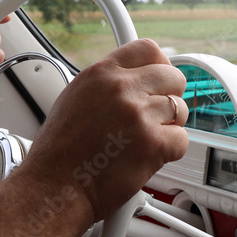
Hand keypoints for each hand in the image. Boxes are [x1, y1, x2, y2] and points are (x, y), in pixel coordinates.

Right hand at [17, 39, 188, 227]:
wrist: (54, 187)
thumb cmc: (60, 152)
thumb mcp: (75, 98)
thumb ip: (108, 85)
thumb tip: (134, 80)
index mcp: (102, 73)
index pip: (148, 49)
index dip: (159, 66)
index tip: (159, 81)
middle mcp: (121, 89)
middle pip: (173, 77)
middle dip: (170, 96)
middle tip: (156, 115)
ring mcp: (139, 115)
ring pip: (180, 110)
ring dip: (169, 127)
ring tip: (144, 140)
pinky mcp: (153, 144)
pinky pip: (182, 139)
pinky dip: (170, 151)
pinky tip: (147, 157)